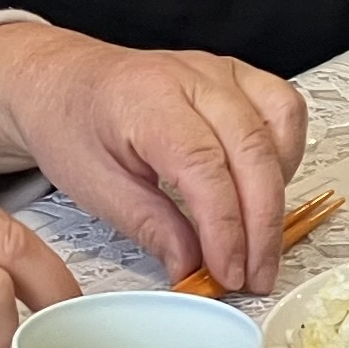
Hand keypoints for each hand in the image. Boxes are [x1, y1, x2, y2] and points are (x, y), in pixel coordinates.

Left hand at [0, 24, 305, 291]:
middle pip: (252, 150)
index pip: (204, 166)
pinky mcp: (237, 76)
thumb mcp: (94, 187)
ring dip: (279, 189)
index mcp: (147, 99)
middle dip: (261, 224)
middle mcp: (192, 76)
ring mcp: (220, 71)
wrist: (62, 80)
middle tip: (254, 276)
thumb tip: (194, 267)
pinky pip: (284, 109)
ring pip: (279, 125)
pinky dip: (286, 154)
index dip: (224, 227)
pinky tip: (265, 190)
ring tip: (260, 238)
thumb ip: (151, 227)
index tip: (227, 272)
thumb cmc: (71, 124)